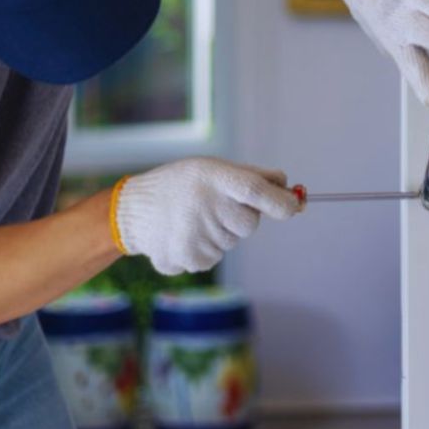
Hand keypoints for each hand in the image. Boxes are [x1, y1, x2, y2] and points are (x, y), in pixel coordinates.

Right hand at [112, 157, 299, 274]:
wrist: (132, 210)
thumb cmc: (182, 184)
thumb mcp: (213, 168)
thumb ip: (253, 177)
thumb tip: (289, 188)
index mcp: (213, 179)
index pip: (256, 191)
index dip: (280, 202)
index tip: (295, 207)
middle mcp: (204, 207)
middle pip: (250, 224)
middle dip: (241, 217)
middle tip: (217, 206)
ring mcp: (195, 236)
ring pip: (232, 242)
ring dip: (221, 232)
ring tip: (194, 218)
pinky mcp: (189, 259)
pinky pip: (215, 257)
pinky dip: (205, 248)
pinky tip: (185, 234)